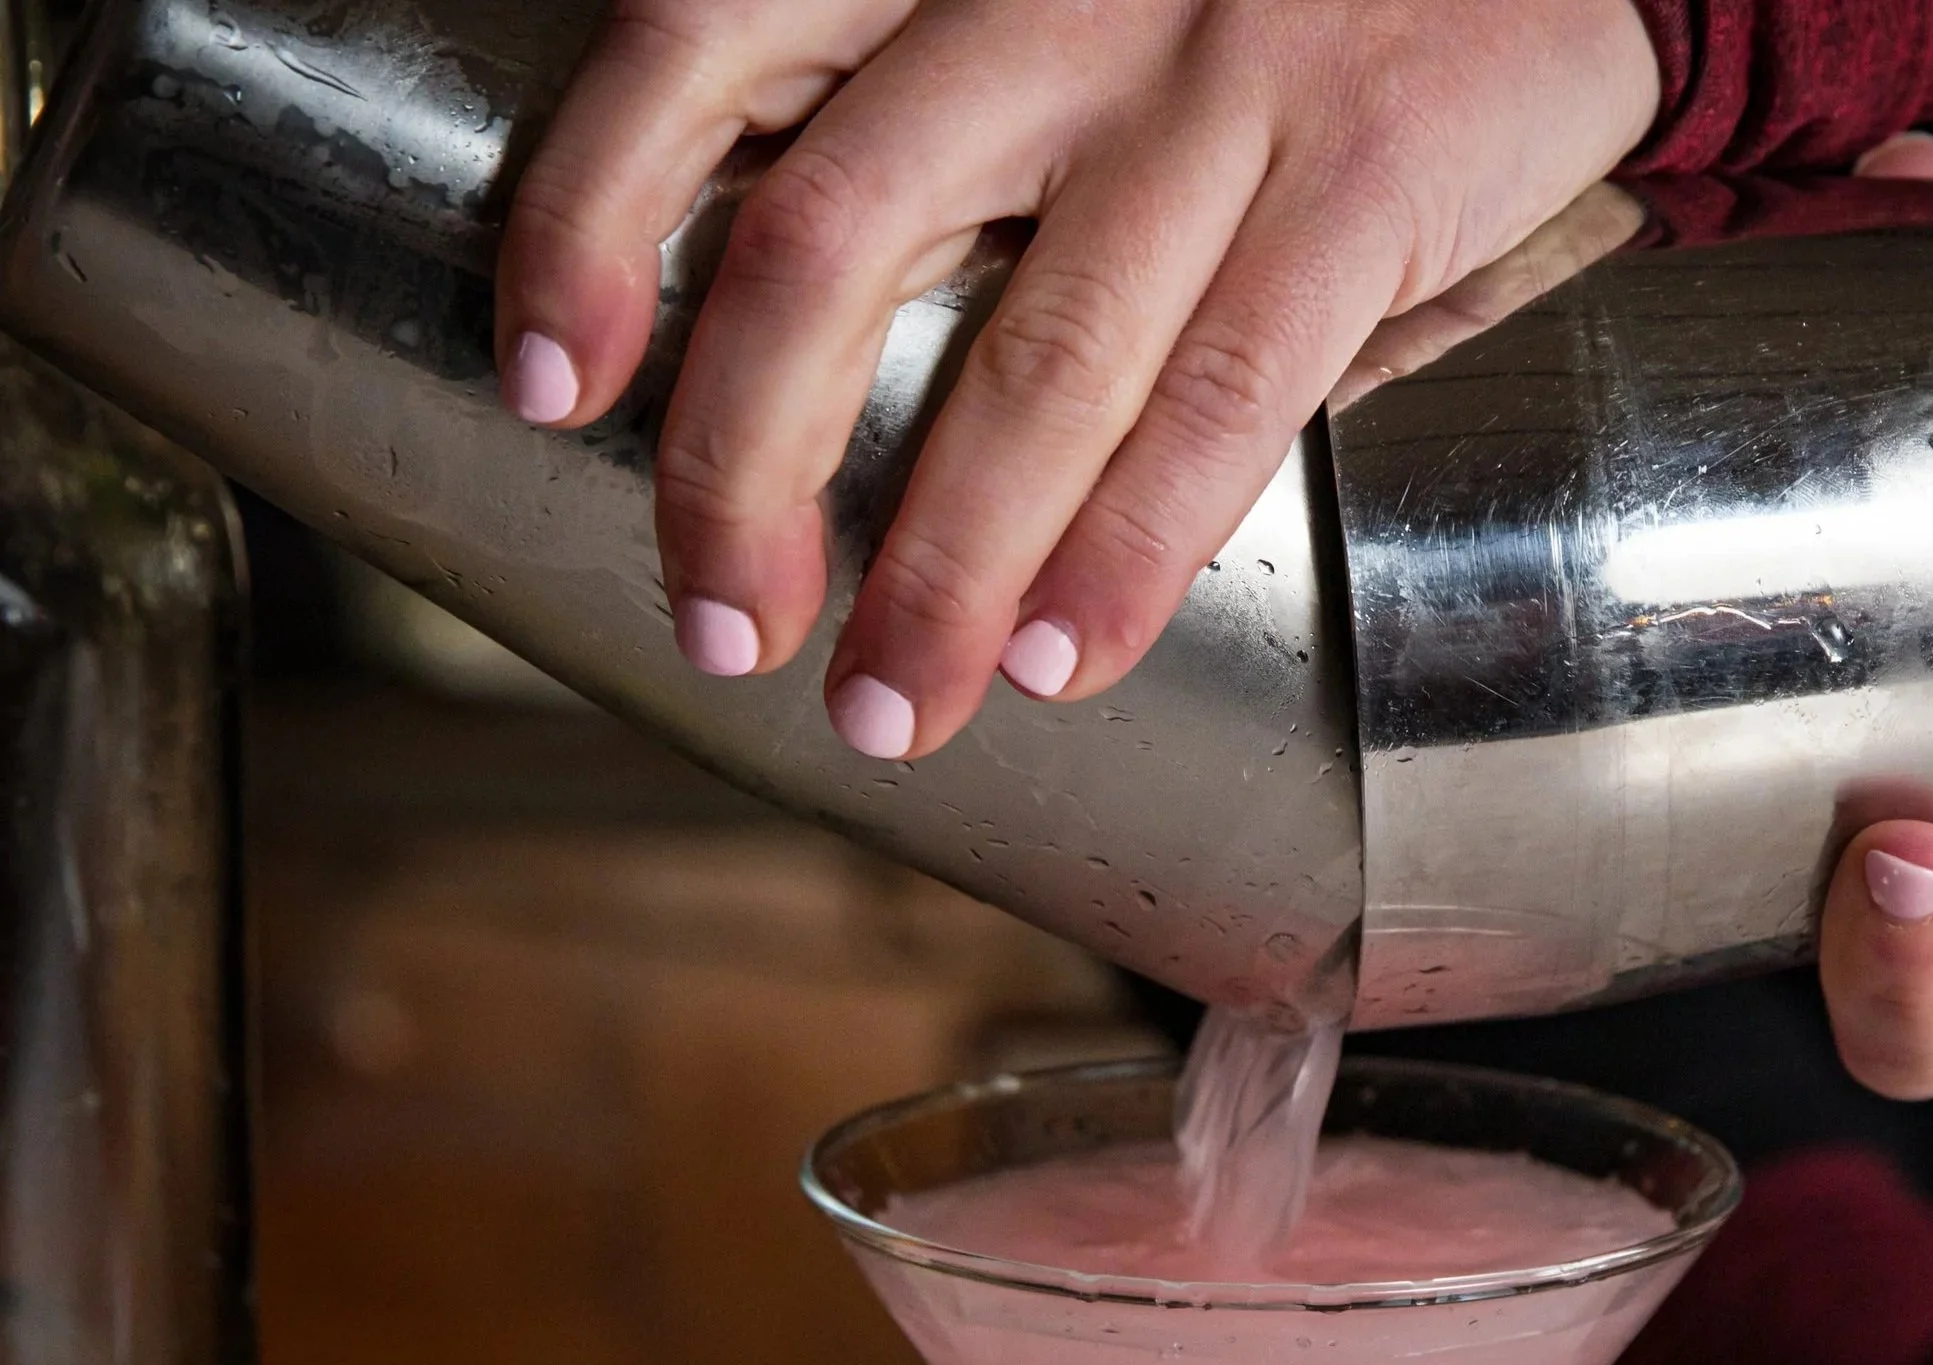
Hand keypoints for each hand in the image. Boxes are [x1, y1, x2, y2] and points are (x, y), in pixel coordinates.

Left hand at [497, 0, 1661, 758]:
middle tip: (722, 628)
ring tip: (891, 703)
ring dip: (944, 567)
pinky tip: (1068, 654)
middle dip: (750, 466)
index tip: (546, 384)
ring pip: (1030, 356)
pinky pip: (1224, 392)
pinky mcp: (1360, 167)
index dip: (597, 220)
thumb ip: (936, 107)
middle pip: (831, 238)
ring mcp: (1208, 75)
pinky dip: (1134, 545)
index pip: (700, 40)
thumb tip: (804, 341)